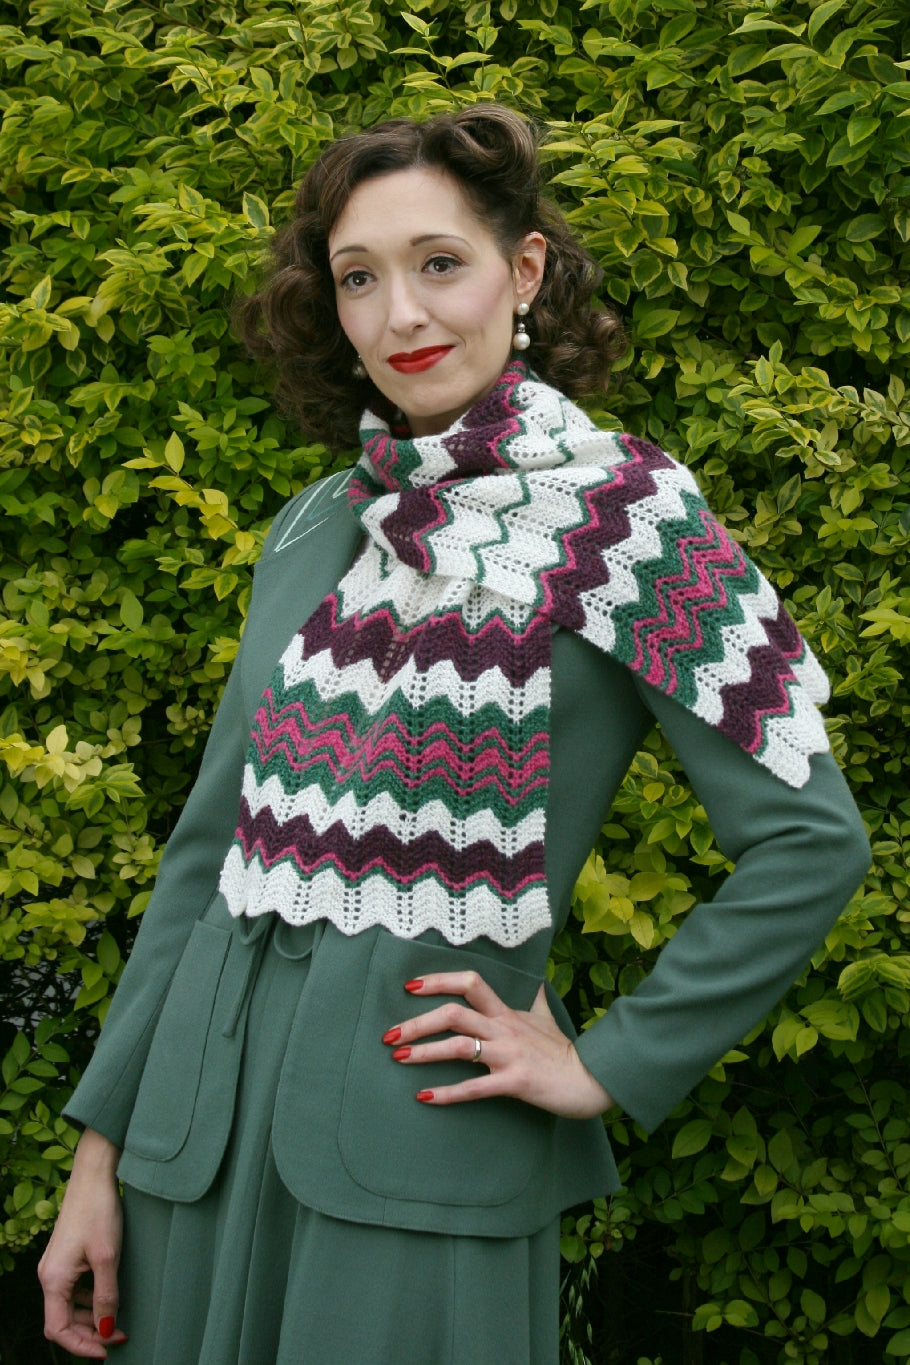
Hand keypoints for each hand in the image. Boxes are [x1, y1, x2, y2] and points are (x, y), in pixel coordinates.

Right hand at [38, 1128, 127, 1357]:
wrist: (94, 1175)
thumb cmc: (99, 1211)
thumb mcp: (108, 1257)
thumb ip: (106, 1296)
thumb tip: (106, 1330)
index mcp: (53, 1280)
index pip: (58, 1330)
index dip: (81, 1346)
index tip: (107, 1351)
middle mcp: (49, 1275)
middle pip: (61, 1321)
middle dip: (88, 1333)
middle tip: (119, 1336)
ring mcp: (56, 1265)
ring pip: (67, 1306)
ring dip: (89, 1318)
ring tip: (116, 1321)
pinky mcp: (66, 1255)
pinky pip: (72, 1289)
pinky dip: (87, 1300)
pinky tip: (106, 1297)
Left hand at [383, 971, 613, 1119]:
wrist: (590, 1079)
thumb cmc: (564, 1051)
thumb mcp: (546, 1018)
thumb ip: (534, 1000)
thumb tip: (536, 982)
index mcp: (507, 1012)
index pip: (470, 983)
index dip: (438, 981)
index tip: (410, 987)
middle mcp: (504, 1028)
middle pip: (454, 1014)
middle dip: (417, 1022)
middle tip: (389, 1035)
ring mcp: (508, 1054)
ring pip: (459, 1047)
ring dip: (424, 1052)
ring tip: (398, 1059)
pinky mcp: (514, 1082)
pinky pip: (475, 1087)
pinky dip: (447, 1092)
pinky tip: (424, 1096)